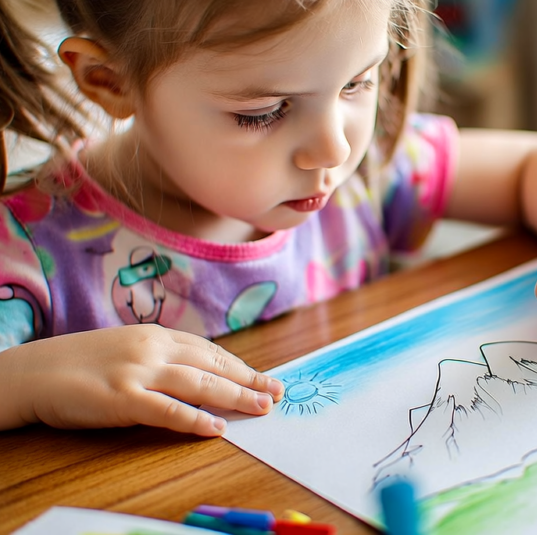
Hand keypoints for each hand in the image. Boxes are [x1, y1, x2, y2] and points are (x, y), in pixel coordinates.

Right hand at [1, 325, 283, 435]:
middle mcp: (153, 349)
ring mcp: (138, 372)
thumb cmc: (81, 362)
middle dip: (248, 379)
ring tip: (262, 406)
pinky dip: (194, 419)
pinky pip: (166, 411)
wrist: (33, 371)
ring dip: (235, 396)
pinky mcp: (122, 398)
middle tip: (277, 392)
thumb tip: (196, 371)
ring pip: (199, 384)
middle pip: (212, 365)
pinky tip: (217, 428)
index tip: (263, 377)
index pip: (210, 351)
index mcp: (157, 335)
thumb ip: (161, 356)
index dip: (240, 366)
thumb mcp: (127, 347)